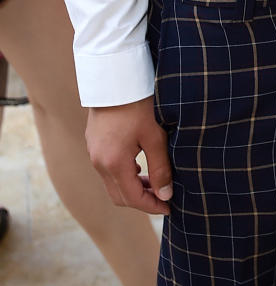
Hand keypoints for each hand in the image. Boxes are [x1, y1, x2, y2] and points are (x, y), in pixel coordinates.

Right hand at [86, 97, 172, 214]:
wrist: (116, 77)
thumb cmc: (139, 104)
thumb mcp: (155, 135)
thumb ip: (160, 167)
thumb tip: (166, 195)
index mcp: (113, 163)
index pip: (132, 198)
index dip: (152, 206)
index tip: (170, 208)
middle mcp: (99, 162)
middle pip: (119, 196)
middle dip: (142, 201)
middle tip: (164, 198)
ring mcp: (94, 153)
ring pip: (112, 184)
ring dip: (132, 188)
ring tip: (156, 184)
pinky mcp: (94, 144)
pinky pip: (107, 170)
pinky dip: (124, 176)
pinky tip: (140, 168)